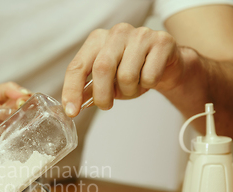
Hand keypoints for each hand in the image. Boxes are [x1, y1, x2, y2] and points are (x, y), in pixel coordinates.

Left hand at [62, 23, 183, 116]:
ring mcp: (140, 34)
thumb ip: (87, 90)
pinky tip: (148, 79)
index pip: (77, 66)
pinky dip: (147, 85)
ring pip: (127, 75)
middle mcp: (116, 33)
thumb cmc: (131, 71)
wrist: (166, 65)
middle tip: (106, 105)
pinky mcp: (162, 41)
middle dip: (102, 95)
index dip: (72, 90)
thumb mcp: (105, 81)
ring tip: (133, 87)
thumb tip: (71, 107)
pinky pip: (149, 76)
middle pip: (102, 69)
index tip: (71, 111)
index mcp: (96, 40)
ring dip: (129, 91)